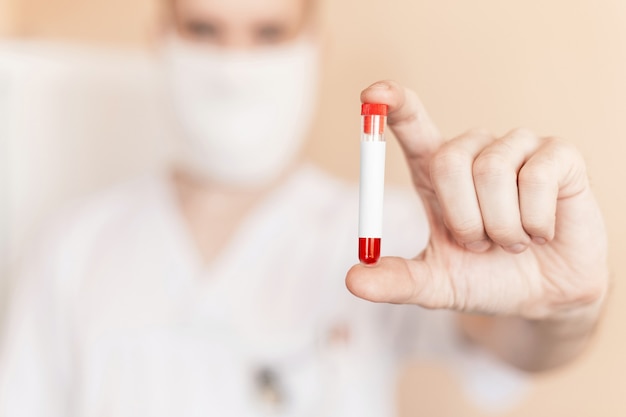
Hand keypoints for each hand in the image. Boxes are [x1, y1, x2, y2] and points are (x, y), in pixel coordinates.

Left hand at [346, 81, 608, 320]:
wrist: (543, 296)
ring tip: (513, 241)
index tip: (373, 94)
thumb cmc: (485, 279)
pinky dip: (535, 222)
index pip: (411, 123)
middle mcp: (475, 150)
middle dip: (463, 220)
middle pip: (448, 159)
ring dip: (501, 227)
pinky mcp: (560, 154)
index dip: (394, 104)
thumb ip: (397, 280)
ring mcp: (518, 148)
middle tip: (481, 246)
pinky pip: (538, 178)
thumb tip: (354, 280)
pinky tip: (542, 232)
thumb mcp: (435, 285)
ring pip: (493, 172)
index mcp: (437, 171)